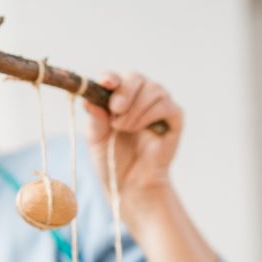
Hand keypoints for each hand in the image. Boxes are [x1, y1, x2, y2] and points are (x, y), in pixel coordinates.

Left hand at [85, 72, 183, 219]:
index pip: (116, 79)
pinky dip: (151, 114)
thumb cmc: (111, 159)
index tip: (106, 83)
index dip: (111, 77)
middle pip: (136, 78)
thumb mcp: (96, 139)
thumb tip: (87, 100)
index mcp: (119, 98)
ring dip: (136, 108)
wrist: (129, 183)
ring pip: (153, 89)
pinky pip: (167, 105)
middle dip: (125, 92)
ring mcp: (159, 106)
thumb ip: (95, 119)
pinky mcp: (174, 119)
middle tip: (115, 111)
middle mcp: (140, 97)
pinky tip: (139, 128)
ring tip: (123, 128)